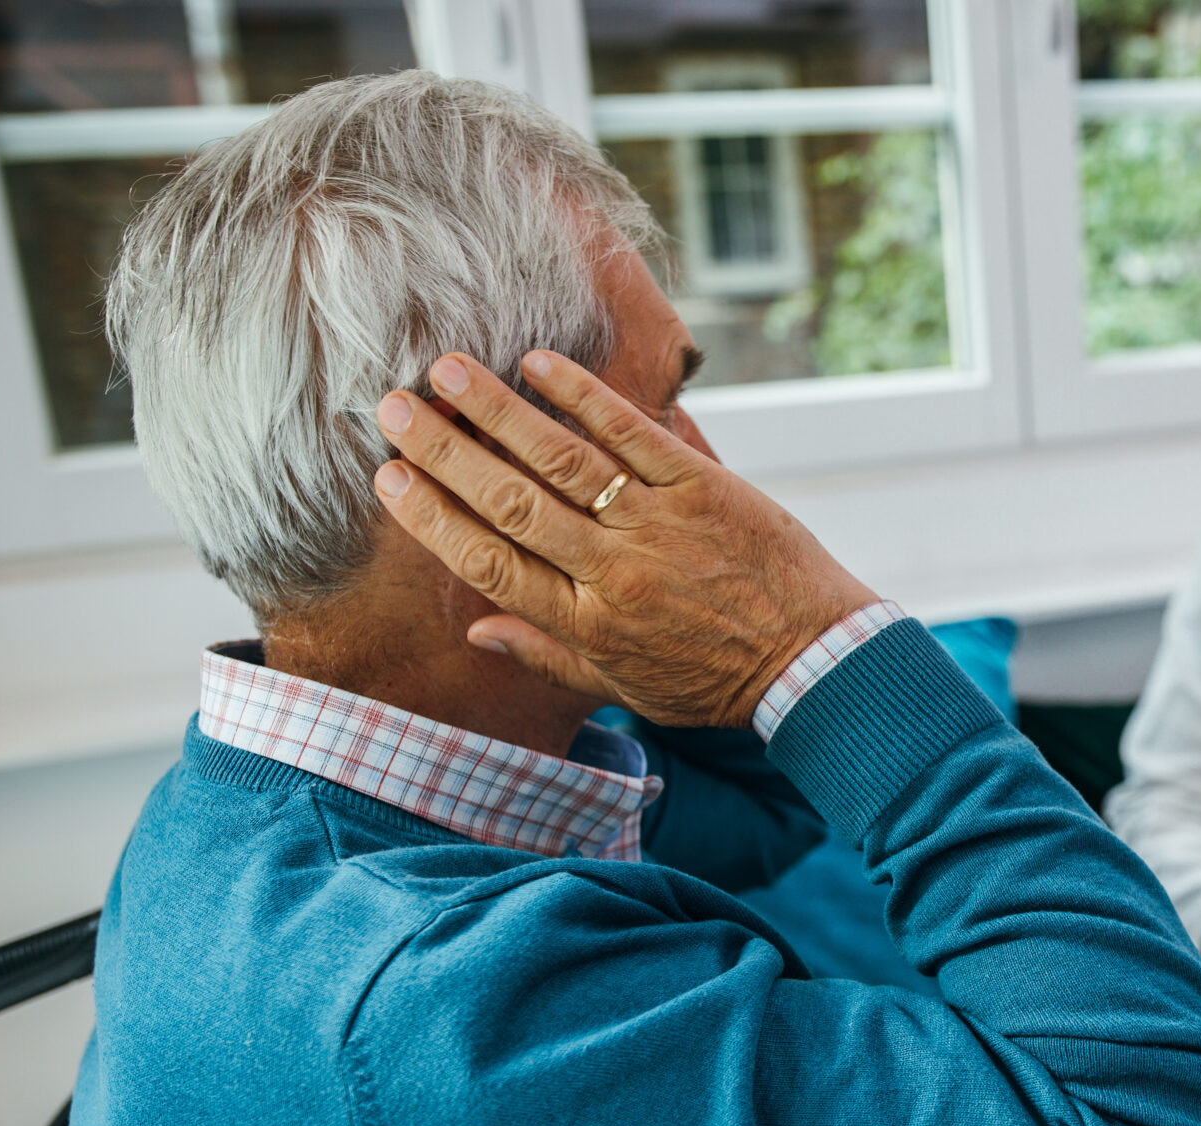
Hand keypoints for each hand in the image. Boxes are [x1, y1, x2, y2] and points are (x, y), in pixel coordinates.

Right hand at [372, 350, 875, 727]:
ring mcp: (659, 526)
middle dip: (445, 454)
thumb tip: (475, 629)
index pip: (490, 564)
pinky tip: (541, 363)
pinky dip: (587, 396)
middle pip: (510, 504)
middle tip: (392, 409)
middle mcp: (614, 573)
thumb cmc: (716, 681)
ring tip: (447, 370)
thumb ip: (548, 655)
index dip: (433, 519)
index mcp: (587, 624)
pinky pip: (635, 434)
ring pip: (563, 461)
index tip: (388, 480)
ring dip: (499, 412)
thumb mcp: (627, 688)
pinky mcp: (703, 488)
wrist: (812, 661)